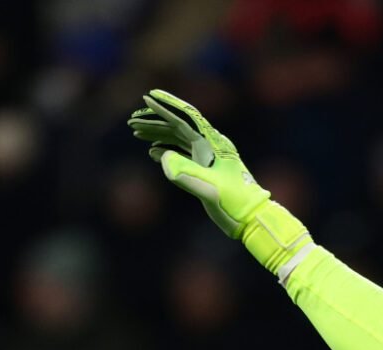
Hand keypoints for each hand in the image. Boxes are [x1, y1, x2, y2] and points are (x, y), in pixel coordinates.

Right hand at [128, 90, 309, 273]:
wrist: (251, 219)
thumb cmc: (235, 203)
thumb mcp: (211, 189)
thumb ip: (187, 174)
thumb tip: (162, 155)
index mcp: (212, 144)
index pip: (185, 118)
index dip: (166, 106)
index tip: (147, 97)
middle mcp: (209, 147)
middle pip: (178, 127)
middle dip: (155, 122)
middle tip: (132, 122)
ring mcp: (207, 159)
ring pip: (178, 140)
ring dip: (158, 135)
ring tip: (136, 134)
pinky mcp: (205, 171)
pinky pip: (182, 155)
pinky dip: (166, 151)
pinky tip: (153, 152)